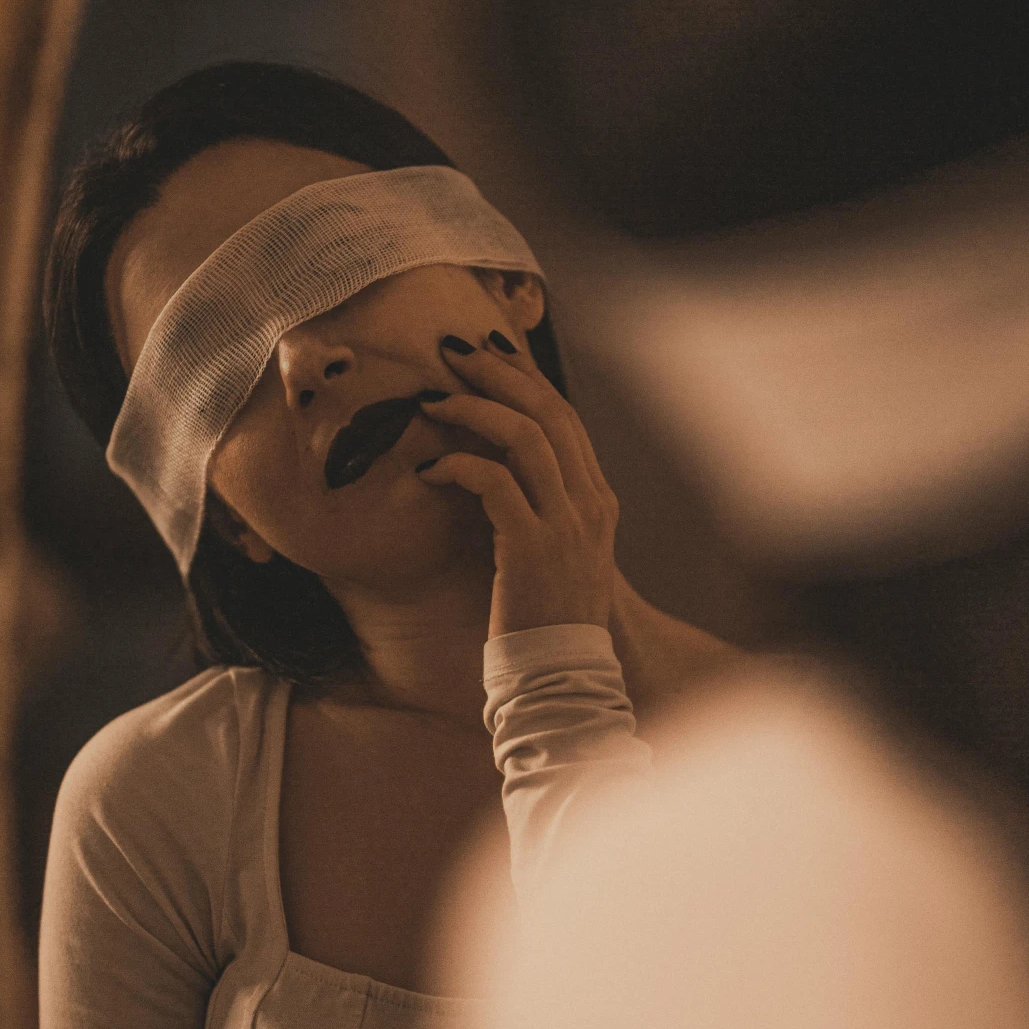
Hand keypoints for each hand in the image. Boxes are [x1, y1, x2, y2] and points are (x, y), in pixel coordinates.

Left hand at [415, 333, 618, 636]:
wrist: (559, 675)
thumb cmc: (546, 617)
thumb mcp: (559, 553)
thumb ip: (544, 508)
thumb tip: (498, 468)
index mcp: (597, 501)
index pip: (565, 418)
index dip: (526, 378)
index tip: (488, 354)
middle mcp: (589, 505)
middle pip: (549, 412)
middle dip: (499, 373)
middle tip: (453, 353)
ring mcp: (565, 526)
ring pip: (525, 437)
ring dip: (474, 409)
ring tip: (434, 400)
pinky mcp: (531, 549)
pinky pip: (494, 483)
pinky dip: (458, 465)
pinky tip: (430, 468)